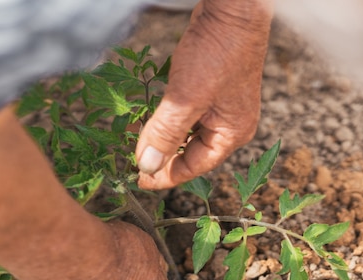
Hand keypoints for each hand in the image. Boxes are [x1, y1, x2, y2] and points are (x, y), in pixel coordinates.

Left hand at [136, 0, 272, 189]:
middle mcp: (230, 125)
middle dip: (160, 156)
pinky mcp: (210, 89)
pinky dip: (165, 118)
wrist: (232, 9)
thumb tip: (147, 166)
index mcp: (232, 134)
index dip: (164, 176)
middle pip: (190, 152)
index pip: (193, 167)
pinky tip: (145, 117)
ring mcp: (221, 106)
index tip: (137, 179)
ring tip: (132, 139)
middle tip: (130, 159)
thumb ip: (165, 134)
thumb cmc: (217, 52)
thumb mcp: (186, 98)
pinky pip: (185, 114)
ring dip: (160, 136)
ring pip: (185, 133)